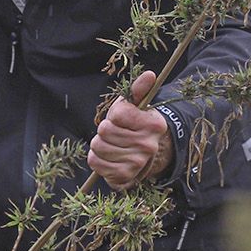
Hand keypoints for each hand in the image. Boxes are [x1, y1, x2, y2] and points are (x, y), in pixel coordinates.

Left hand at [89, 70, 171, 189]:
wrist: (142, 156)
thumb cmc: (134, 126)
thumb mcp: (137, 106)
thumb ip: (140, 90)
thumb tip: (150, 75)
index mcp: (154, 125)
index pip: (118, 114)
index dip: (114, 115)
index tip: (121, 119)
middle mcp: (148, 145)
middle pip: (104, 130)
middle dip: (104, 130)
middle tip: (114, 133)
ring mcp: (137, 163)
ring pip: (98, 147)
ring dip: (99, 144)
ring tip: (110, 144)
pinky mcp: (124, 176)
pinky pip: (95, 163)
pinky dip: (95, 158)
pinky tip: (106, 157)